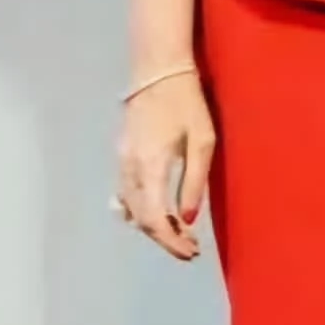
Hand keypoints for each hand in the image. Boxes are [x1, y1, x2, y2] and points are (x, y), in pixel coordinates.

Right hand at [116, 72, 213, 261]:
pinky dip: (140, 210)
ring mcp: (121, 163)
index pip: (155, 219)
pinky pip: (125, 195)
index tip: (191, 252)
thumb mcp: (203, 140)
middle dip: (165, 238)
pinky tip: (159, 211)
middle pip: (141, 219)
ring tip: (180, 231)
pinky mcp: (122, 156)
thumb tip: (188, 219)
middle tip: (191, 247)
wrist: (158, 72)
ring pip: (130, 209)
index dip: (171, 241)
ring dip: (152, 225)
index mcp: (150, 167)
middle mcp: (129, 170)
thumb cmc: (187, 102)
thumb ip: (195, 181)